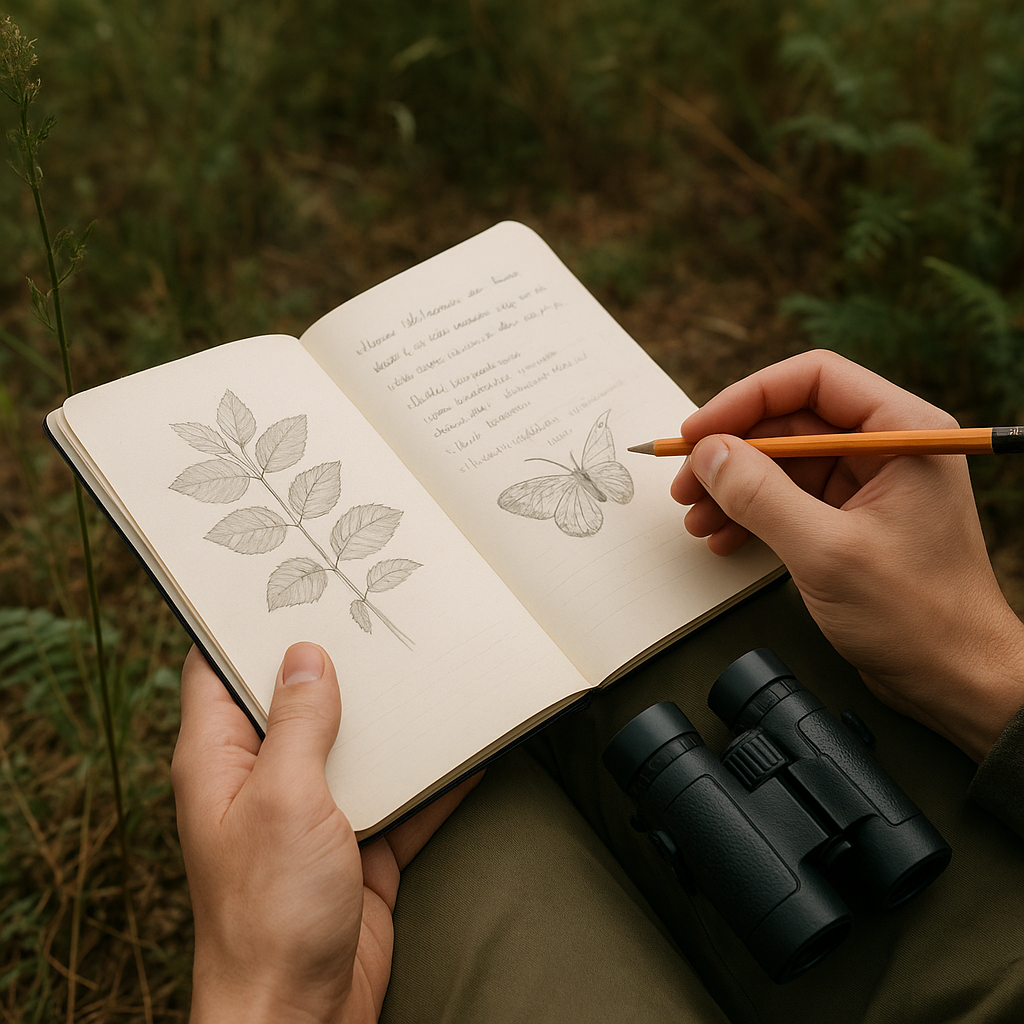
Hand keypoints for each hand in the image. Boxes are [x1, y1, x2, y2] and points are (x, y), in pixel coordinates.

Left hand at [172, 643, 478, 1023]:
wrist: (302, 1017)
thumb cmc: (269, 916)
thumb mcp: (285, 799)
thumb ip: (299, 725)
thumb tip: (307, 655)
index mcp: (222, 759)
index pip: (220, 671)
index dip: (245, 623)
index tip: (287, 581)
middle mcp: (265, 779)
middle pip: (299, 702)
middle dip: (340, 663)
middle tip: (378, 612)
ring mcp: (315, 813)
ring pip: (356, 746)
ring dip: (392, 718)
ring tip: (428, 666)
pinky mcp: (358, 846)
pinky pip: (400, 798)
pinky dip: (432, 778)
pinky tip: (468, 751)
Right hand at [672, 349, 1023, 761]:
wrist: (954, 680)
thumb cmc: (919, 617)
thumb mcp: (826, 551)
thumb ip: (761, 496)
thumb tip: (708, 453)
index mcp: (904, 432)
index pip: (813, 380)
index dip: (747, 398)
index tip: (700, 431)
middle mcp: (887, 449)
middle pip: (789, 422)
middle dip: (732, 452)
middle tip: (686, 483)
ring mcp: (868, 485)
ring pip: (782, 463)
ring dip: (734, 488)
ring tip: (697, 518)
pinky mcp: (850, 519)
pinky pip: (788, 499)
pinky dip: (751, 515)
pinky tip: (724, 537)